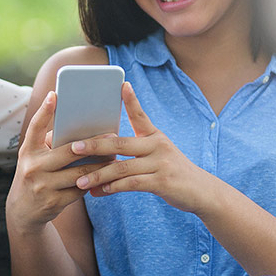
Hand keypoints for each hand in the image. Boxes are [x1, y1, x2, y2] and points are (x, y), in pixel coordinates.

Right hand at [6, 91, 109, 235]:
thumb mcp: (35, 158)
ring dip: (100, 165)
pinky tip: (104, 177)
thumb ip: (51, 145)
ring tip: (114, 158)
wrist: (23, 211)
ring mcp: (43, 186)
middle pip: (69, 151)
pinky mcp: (53, 202)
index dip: (44, 110)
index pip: (35, 127)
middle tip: (112, 135)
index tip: (54, 94)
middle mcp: (33, 167)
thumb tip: (83, 132)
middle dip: (94, 144)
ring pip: (80, 172)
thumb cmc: (35, 175)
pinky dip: (93, 182)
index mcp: (28, 151)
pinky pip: (80, 190)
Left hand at [69, 83, 219, 212]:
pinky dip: (114, 188)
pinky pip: (132, 183)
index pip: (140, 115)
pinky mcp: (162, 181)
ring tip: (80, 181)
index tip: (122, 84)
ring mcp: (161, 163)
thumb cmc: (172, 173)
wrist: (201, 192)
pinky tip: (100, 191)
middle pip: (121, 143)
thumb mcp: (159, 155)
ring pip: (122, 168)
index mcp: (155, 136)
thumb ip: (135, 154)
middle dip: (95, 145)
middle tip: (74, 147)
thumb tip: (104, 158)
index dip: (131, 100)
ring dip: (99, 175)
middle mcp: (158, 145)